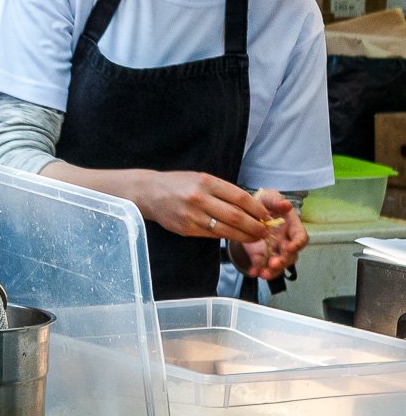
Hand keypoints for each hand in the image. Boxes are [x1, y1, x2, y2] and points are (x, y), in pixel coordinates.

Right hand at [132, 170, 271, 242]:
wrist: (149, 193)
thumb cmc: (178, 184)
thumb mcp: (200, 178)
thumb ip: (222, 191)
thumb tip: (250, 206)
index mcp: (206, 182)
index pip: (239, 197)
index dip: (257, 209)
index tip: (266, 215)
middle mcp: (199, 198)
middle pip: (236, 216)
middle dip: (255, 226)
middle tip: (265, 231)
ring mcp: (192, 215)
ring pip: (226, 229)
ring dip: (244, 236)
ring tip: (254, 237)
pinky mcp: (186, 229)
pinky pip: (212, 234)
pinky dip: (226, 236)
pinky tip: (234, 236)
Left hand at [228, 189, 308, 279]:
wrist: (247, 209)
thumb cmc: (264, 202)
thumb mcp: (269, 197)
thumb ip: (277, 201)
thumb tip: (286, 204)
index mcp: (291, 226)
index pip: (300, 237)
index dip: (297, 244)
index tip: (290, 247)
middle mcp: (285, 241)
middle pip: (290, 255)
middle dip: (283, 261)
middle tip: (274, 264)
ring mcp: (273, 250)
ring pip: (278, 264)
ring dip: (273, 271)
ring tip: (264, 274)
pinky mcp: (260, 254)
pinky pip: (261, 265)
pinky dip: (257, 270)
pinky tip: (253, 273)